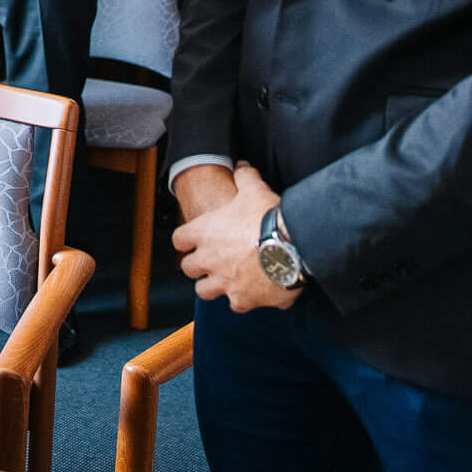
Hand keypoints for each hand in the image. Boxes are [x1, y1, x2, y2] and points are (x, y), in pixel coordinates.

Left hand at [172, 162, 300, 312]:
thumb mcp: (254, 189)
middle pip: (188, 268)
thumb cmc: (268, 217)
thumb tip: (241, 166)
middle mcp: (208, 259)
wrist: (293, 247)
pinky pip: (234, 305)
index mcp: (204, 232)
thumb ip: (244, 177)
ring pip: (203, 291)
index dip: (186, 239)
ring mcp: (223, 282)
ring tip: (224, 280)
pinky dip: (241, 300)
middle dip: (197, 265)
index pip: (179, 239)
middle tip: (210, 260)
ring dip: (212, 285)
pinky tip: (251, 293)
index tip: (194, 240)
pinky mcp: (242, 299)